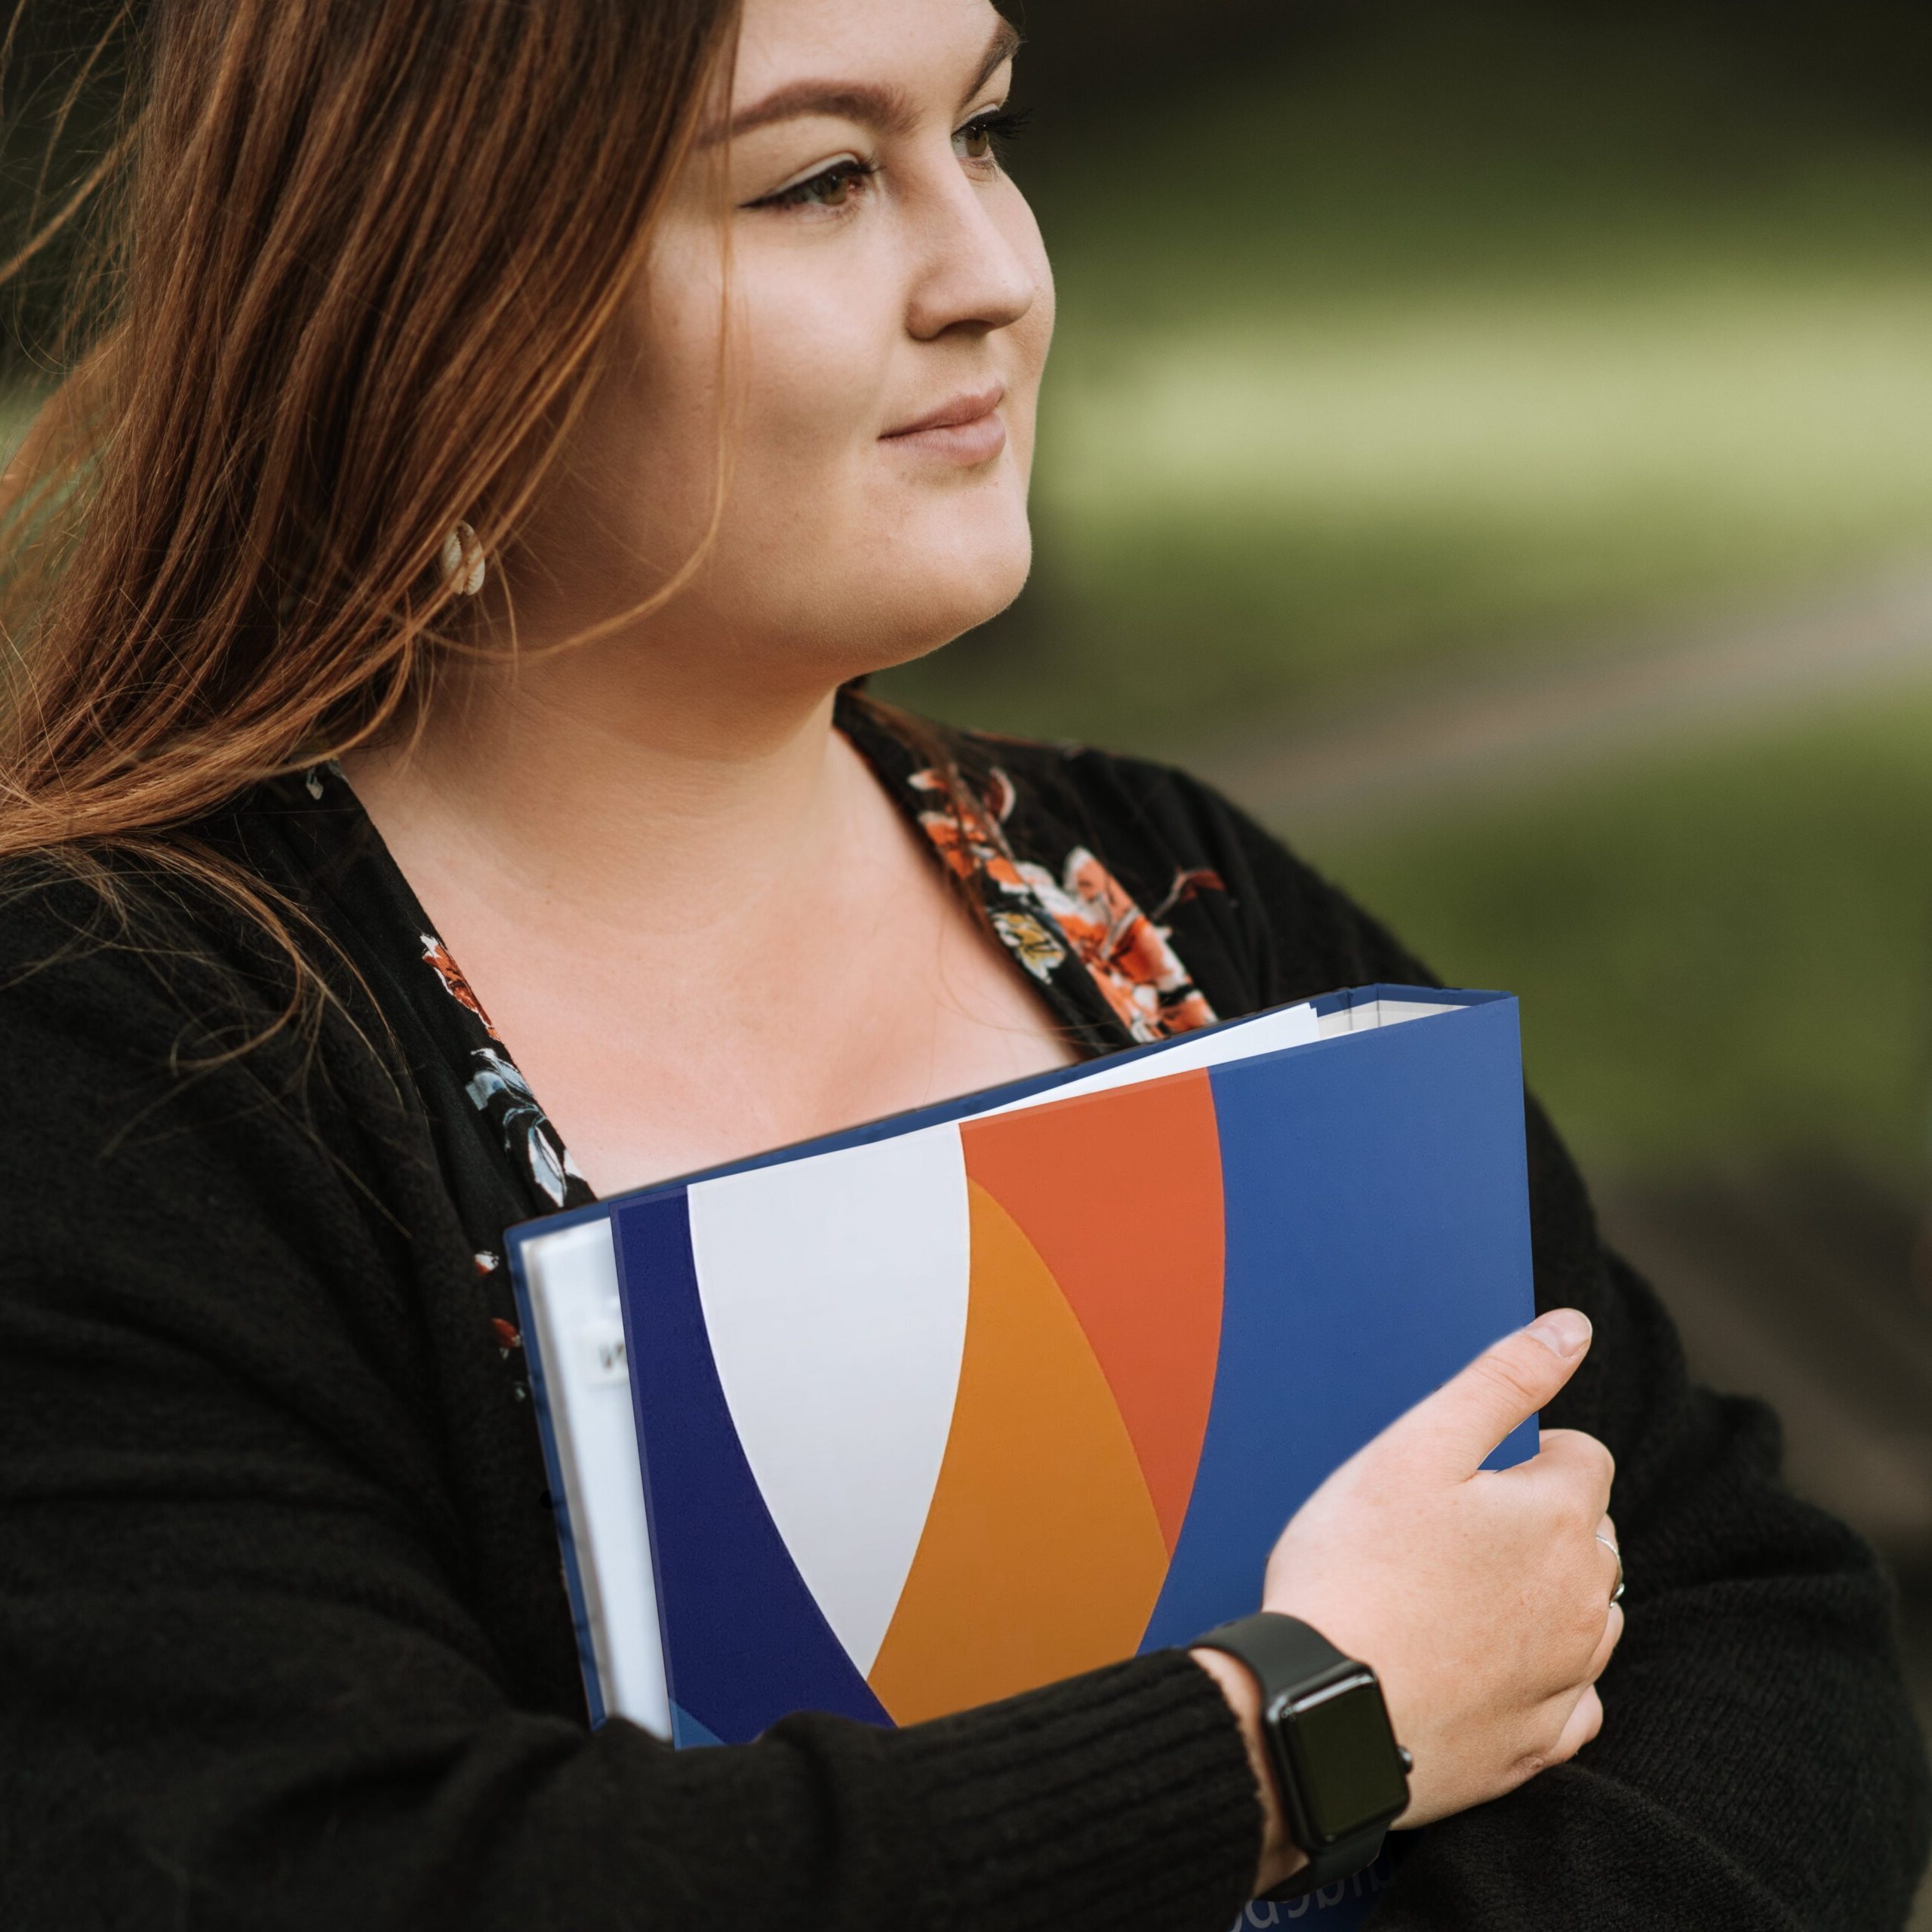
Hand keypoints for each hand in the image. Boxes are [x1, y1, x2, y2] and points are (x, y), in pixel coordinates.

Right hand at [1195, 1309, 1622, 1890]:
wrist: (1319, 1711)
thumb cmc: (1355, 1569)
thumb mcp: (1417, 1446)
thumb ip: (1502, 1380)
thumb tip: (1573, 1328)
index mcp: (1559, 1517)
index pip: (1582, 1455)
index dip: (1522, 1452)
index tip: (1458, 1476)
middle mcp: (1587, 1599)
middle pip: (1588, 1532)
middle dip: (1536, 1520)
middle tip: (1443, 1530)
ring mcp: (1568, 1678)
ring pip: (1588, 1612)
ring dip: (1544, 1593)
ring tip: (1453, 1592)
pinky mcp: (1538, 1744)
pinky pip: (1570, 1699)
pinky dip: (1540, 1678)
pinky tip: (1479, 1663)